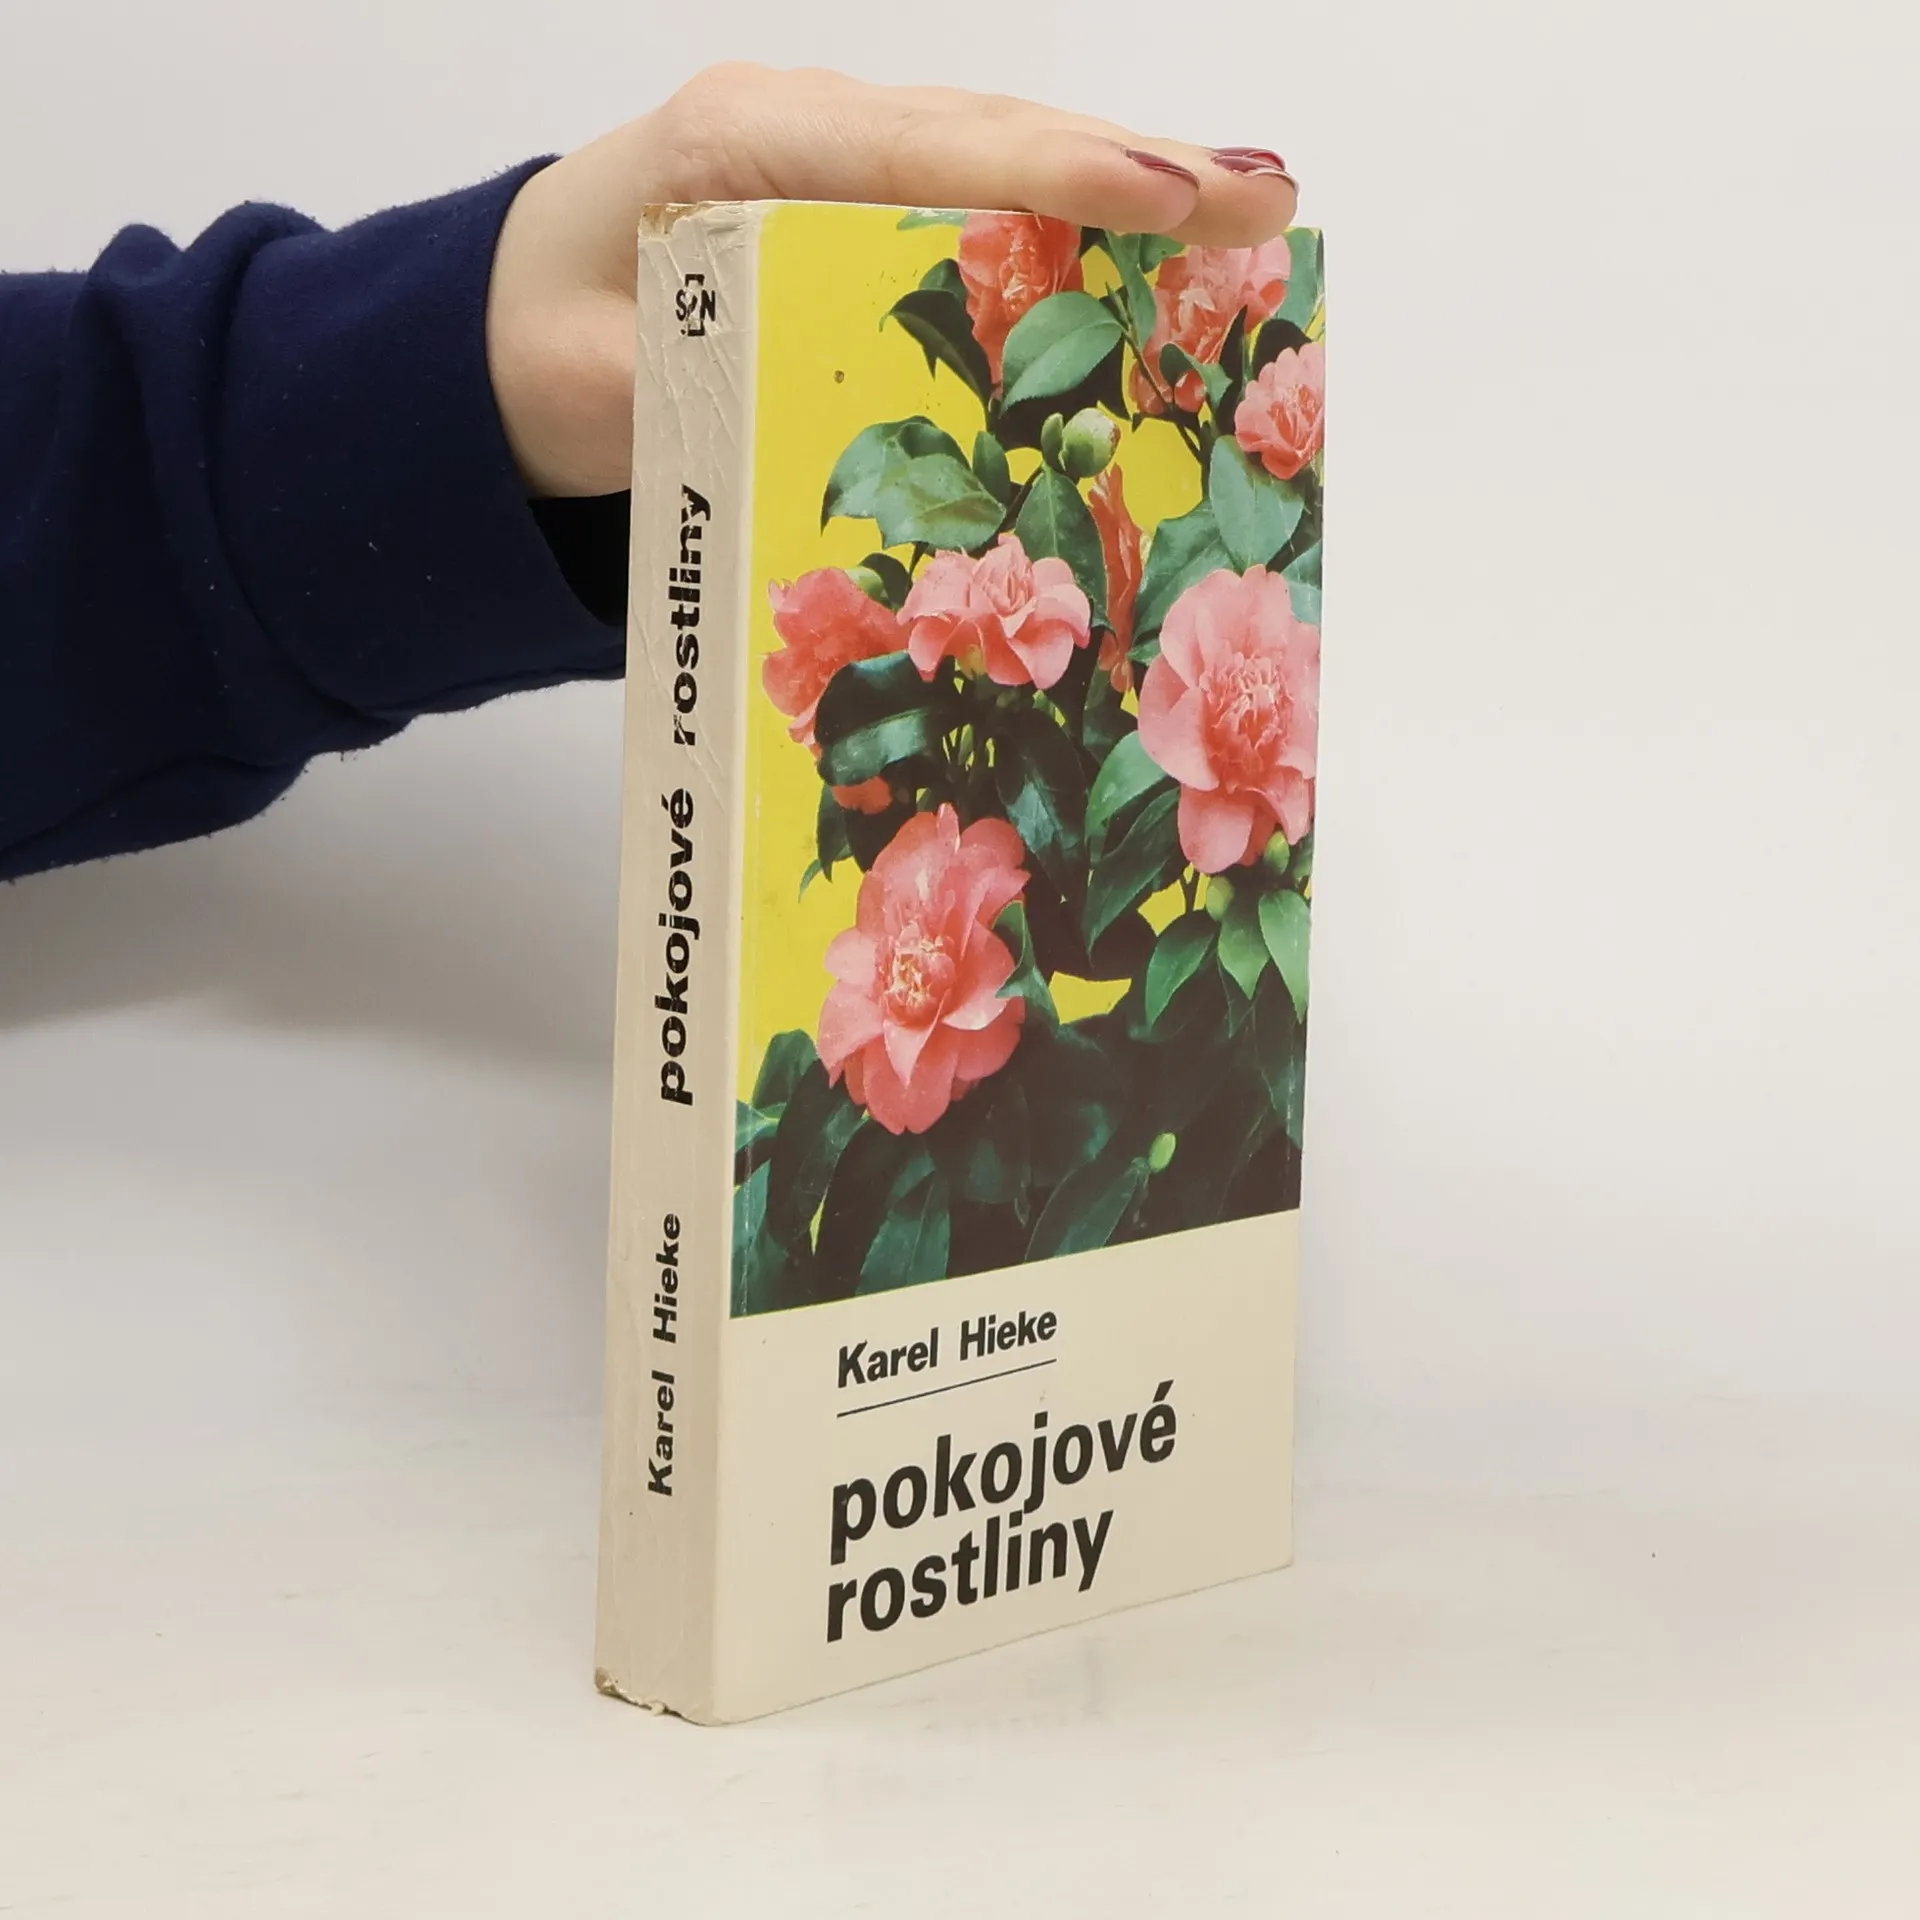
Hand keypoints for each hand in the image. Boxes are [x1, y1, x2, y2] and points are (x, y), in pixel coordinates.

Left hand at [486, 65, 1298, 496]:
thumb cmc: (547, 358)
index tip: (1169, 200)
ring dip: (1123, 181)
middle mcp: (797, 130)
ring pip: (997, 151)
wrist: (497, 329)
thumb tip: (846, 446)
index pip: (920, 152)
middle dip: (1133, 167)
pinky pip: (974, 186)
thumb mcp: (616, 393)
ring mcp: (830, 152)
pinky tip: (1151, 239)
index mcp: (733, 151)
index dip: (1053, 179)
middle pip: (989, 134)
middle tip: (1268, 194)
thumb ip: (718, 399)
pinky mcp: (851, 193)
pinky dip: (1067, 211)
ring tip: (1249, 204)